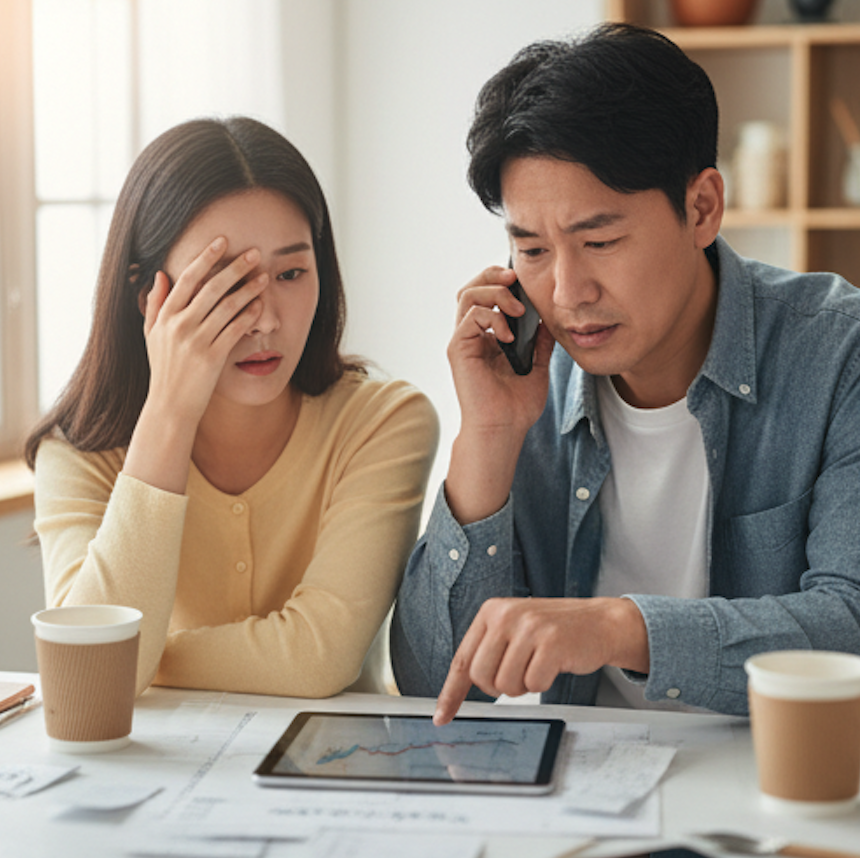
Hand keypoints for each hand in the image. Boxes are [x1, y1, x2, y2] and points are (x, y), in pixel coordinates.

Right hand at [123, 237, 269, 494]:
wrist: (170, 406)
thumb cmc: (163, 370)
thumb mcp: (151, 336)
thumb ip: (155, 305)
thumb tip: (160, 275)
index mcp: (165, 317)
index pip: (186, 278)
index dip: (205, 258)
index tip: (221, 242)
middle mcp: (179, 326)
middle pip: (211, 288)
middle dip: (235, 268)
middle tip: (254, 253)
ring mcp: (196, 342)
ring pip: (227, 307)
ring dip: (248, 289)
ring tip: (263, 277)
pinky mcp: (212, 358)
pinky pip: (234, 330)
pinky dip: (248, 316)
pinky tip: (260, 306)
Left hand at [433, 597, 649, 724]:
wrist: (598, 622)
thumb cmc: (553, 632)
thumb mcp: (514, 629)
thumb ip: (488, 650)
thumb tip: (456, 691)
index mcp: (491, 611)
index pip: (462, 659)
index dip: (451, 693)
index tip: (442, 717)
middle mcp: (506, 615)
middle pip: (481, 677)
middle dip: (499, 688)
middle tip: (518, 675)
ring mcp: (529, 627)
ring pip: (506, 684)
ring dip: (523, 686)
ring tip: (537, 666)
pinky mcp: (551, 642)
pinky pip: (534, 684)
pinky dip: (543, 684)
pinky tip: (552, 665)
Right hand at [449, 266, 553, 436]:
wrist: (504, 429)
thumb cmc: (516, 406)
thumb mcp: (537, 366)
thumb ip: (540, 341)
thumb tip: (548, 317)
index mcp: (487, 337)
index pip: (487, 295)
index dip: (503, 281)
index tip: (525, 282)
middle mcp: (472, 335)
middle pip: (471, 287)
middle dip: (493, 274)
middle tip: (515, 277)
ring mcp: (463, 341)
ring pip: (467, 295)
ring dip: (495, 293)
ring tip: (517, 309)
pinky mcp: (458, 349)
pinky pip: (471, 317)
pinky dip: (492, 317)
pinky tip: (510, 336)